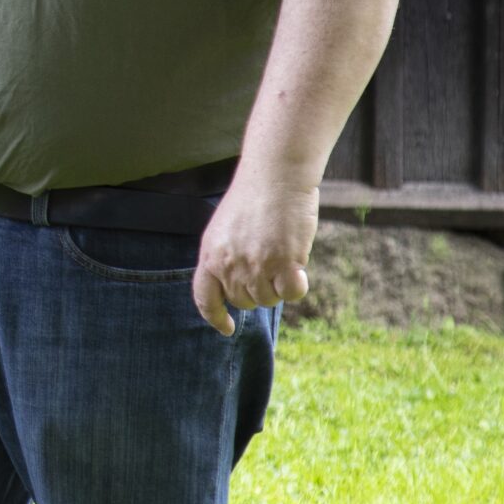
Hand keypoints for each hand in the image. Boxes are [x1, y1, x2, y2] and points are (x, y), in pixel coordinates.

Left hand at [192, 169, 317, 334]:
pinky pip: (291, 294)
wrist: (275, 175)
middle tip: (270, 262)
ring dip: (278, 285)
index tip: (227, 329)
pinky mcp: (283, 264)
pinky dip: (297, 286)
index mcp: (210, 254)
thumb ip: (226, 258)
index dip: (214, 316)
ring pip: (268, 299)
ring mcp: (256, 266)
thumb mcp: (225, 228)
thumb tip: (238, 289)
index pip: (204, 297)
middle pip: (244, 300)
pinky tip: (299, 268)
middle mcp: (229, 264)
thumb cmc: (254, 197)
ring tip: (281, 253)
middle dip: (258, 290)